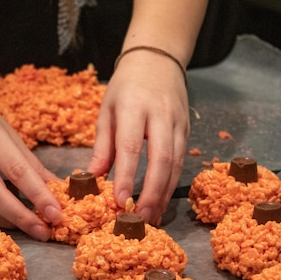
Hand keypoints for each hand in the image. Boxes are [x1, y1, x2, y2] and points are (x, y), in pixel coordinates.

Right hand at [0, 68, 61, 239]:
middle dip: (23, 216)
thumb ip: (29, 161)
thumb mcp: (6, 130)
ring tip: (31, 229)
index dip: (38, 195)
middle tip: (45, 231)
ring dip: (8, 221)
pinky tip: (9, 220)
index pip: (17, 170)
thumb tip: (55, 185)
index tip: (56, 213)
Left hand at [88, 50, 188, 224]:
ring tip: (151, 216)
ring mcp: (178, 123)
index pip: (131, 146)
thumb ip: (103, 146)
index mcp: (134, 107)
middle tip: (140, 218)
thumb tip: (93, 179)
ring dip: (164, 194)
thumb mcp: (107, 110)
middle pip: (162, 160)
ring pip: (176, 164)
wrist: (158, 61)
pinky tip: (161, 200)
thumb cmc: (126, 87)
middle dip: (152, 193)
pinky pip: (182, 161)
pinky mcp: (187, 130)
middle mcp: (160, 115)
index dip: (126, 176)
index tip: (118, 201)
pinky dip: (171, 184)